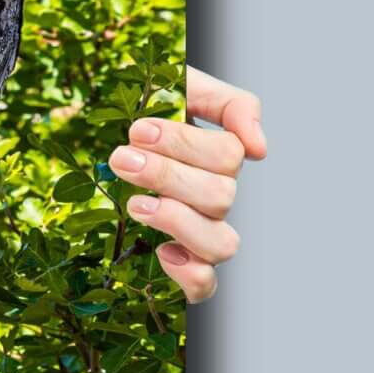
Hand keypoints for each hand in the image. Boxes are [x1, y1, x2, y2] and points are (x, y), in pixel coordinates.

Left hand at [110, 64, 265, 305]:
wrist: (114, 131)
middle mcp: (218, 197)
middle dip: (166, 176)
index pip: (228, 156)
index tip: (138, 130)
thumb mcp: (187, 87)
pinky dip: (188, 273)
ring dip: (176, 222)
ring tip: (135, 203)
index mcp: (221, 157)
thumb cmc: (152, 109)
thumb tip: (259, 148)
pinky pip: (205, 285)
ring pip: (221, 244)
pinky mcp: (184, 264)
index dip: (183, 145)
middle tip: (123, 159)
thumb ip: (231, 104)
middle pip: (220, 197)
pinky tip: (161, 251)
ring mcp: (204, 232)